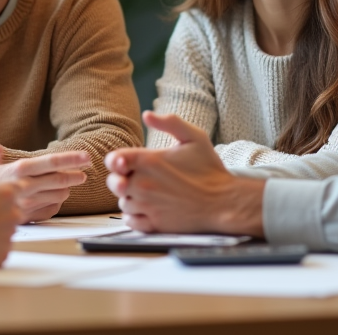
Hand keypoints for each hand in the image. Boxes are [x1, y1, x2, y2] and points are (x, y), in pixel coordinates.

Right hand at [0, 151, 90, 221]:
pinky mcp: (29, 219)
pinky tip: (52, 197)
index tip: (86, 157)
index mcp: (19, 170)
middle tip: (85, 172)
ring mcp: (28, 206)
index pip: (51, 162)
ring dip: (65, 189)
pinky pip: (50, 210)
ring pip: (58, 196)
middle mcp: (25, 188)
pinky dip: (54, 203)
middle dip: (74, 175)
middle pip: (59, 180)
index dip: (71, 159)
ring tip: (67, 184)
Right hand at [0, 167, 20, 268]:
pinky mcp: (4, 252)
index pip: (19, 188)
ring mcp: (10, 234)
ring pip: (8, 230)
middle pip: (14, 211)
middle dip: (2, 212)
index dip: (9, 191)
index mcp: (7, 193)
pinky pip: (1, 247)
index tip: (2, 195)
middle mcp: (13, 213)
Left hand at [105, 111, 264, 235]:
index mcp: (149, 161)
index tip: (126, 163)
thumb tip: (147, 115)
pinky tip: (146, 209)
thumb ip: (170, 122)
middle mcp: (143, 184)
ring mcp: (148, 206)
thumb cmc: (209, 169)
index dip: (117, 161)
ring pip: (122, 203)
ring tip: (148, 194)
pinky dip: (134, 216)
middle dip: (122, 180)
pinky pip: (130, 221)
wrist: (223, 202)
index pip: (114, 160)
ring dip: (130, 198)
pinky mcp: (154, 224)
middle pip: (114, 183)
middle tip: (137, 179)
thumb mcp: (195, 137)